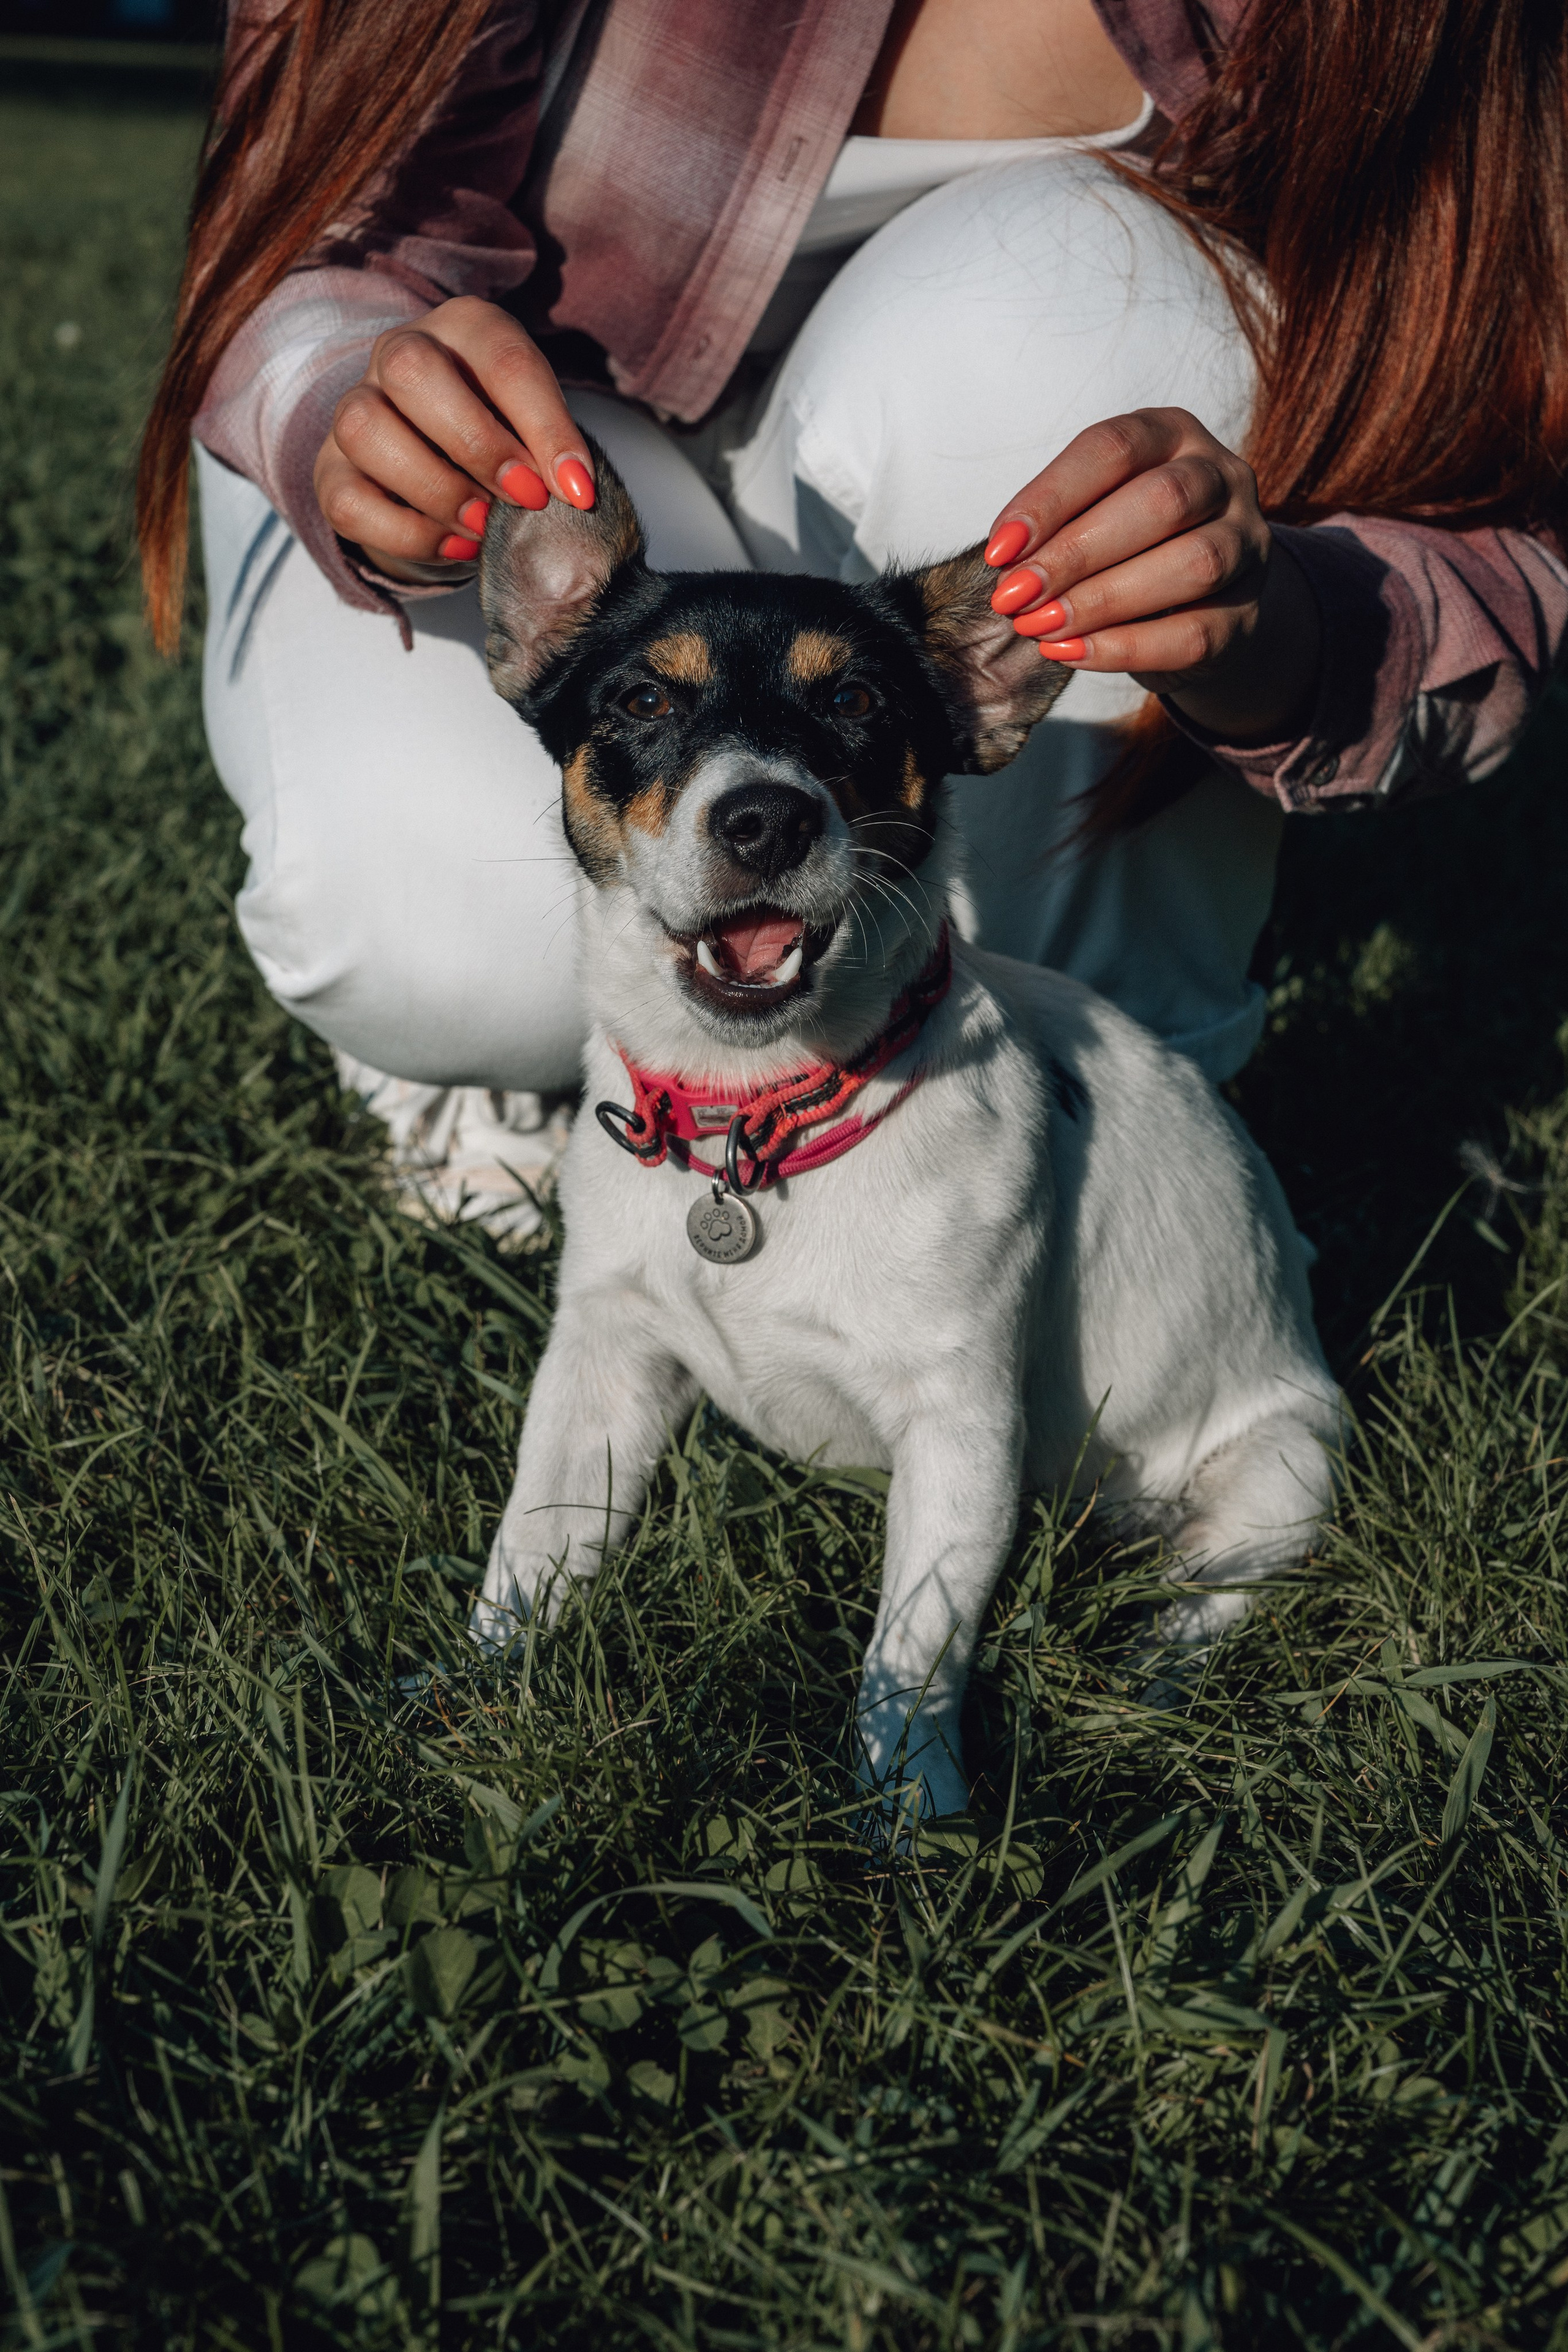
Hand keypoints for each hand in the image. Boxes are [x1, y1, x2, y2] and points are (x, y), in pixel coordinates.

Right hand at [313, 296, 594, 578]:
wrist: (448, 466)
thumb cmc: (505, 437)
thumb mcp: (538, 429)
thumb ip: (552, 449)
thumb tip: (574, 491)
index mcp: (463, 328)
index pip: (501, 358)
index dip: (545, 427)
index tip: (577, 490)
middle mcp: (397, 353)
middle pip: (411, 371)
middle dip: (477, 443)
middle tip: (525, 498)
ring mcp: (354, 408)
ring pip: (365, 429)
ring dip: (435, 489)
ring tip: (484, 526)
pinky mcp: (331, 471)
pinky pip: (349, 501)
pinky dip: (407, 534)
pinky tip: (454, 545)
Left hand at [983, 407, 1320, 743]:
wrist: (1196, 604)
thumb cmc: (1126, 544)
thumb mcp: (1092, 511)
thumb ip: (1057, 523)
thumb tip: (1007, 561)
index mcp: (1173, 434)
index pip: (1114, 449)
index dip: (1051, 498)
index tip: (999, 550)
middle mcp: (1223, 478)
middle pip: (1163, 502)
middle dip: (1076, 552)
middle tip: (1015, 595)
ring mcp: (1247, 544)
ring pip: (1193, 565)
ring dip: (1102, 601)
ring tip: (1039, 626)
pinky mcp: (1247, 614)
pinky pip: (1194, 633)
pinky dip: (1125, 647)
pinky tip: (1071, 653)